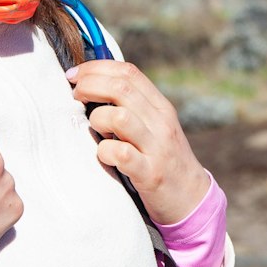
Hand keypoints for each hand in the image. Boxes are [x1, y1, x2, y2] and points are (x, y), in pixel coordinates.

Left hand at [66, 61, 211, 224]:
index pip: (129, 73)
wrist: (191, 198)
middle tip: (74, 96)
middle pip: (120, 88)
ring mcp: (157, 148)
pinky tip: (104, 156)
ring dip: (97, 119)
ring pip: (119, 117)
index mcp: (161, 107)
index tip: (74, 74)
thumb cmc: (162, 160)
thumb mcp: (155, 127)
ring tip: (95, 130)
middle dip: (89, 86)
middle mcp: (161, 122)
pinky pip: (120, 154)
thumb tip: (94, 86)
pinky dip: (104, 152)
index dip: (97, 68)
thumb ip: (132, 107)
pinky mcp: (150, 173)